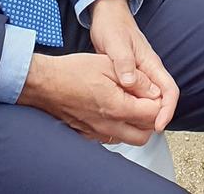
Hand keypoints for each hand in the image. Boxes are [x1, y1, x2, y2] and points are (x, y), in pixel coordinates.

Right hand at [16, 48, 166, 145]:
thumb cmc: (72, 72)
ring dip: (136, 125)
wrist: (45, 84)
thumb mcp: (109, 65)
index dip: (158, 101)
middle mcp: (109, 125)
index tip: (154, 90)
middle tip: (147, 100)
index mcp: (117, 107)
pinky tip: (114, 110)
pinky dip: (120, 128)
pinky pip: (112, 138)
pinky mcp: (88, 135)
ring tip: (131, 104)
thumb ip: (136, 79)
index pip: (153, 114)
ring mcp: (97, 133)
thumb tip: (154, 90)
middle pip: (145, 134)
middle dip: (151, 118)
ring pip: (129, 139)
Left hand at [87, 0, 178, 135]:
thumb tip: (130, 82)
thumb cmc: (113, 26)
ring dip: (145, 116)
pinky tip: (122, 117)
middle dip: (156, 118)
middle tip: (143, 133)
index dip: (167, 110)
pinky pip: (137, 98)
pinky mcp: (129, 78)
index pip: (169, 91)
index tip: (157, 125)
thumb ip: (124, 62)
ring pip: (149, 100)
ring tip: (132, 129)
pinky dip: (134, 109)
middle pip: (162, 100)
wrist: (107, 15)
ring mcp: (140, 75)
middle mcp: (149, 71)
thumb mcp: (116, 44)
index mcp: (151, 64)